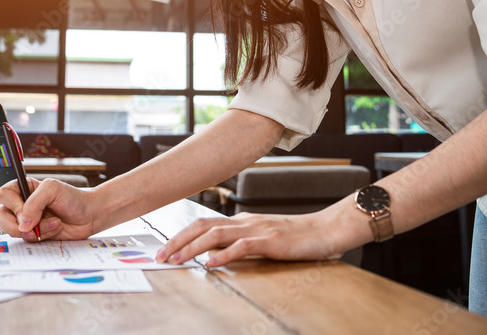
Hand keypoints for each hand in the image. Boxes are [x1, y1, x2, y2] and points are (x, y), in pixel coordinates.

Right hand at [0, 177, 97, 241]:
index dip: (12, 205)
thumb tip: (22, 223)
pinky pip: (28, 240)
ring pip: (13, 231)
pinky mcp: (34, 234)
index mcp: (22, 189)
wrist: (88, 215)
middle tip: (33, 223)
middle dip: (16, 224)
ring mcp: (26, 221)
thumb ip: (34, 203)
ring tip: (53, 222)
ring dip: (36, 229)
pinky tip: (55, 228)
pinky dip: (43, 236)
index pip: (2, 195)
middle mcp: (21, 205)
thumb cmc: (72, 198)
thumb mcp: (53, 189)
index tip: (26, 209)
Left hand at [155, 211, 351, 267]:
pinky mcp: (270, 241)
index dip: (181, 236)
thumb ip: (240, 243)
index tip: (164, 250)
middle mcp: (244, 222)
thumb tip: (214, 254)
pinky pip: (243, 247)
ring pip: (216, 235)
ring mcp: (257, 229)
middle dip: (177, 241)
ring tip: (177, 260)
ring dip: (193, 248)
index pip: (203, 224)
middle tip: (160, 256)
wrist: (326, 229)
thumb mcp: (263, 238)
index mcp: (241, 221)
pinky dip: (225, 255)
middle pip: (202, 226)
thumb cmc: (296, 237)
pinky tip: (212, 264)